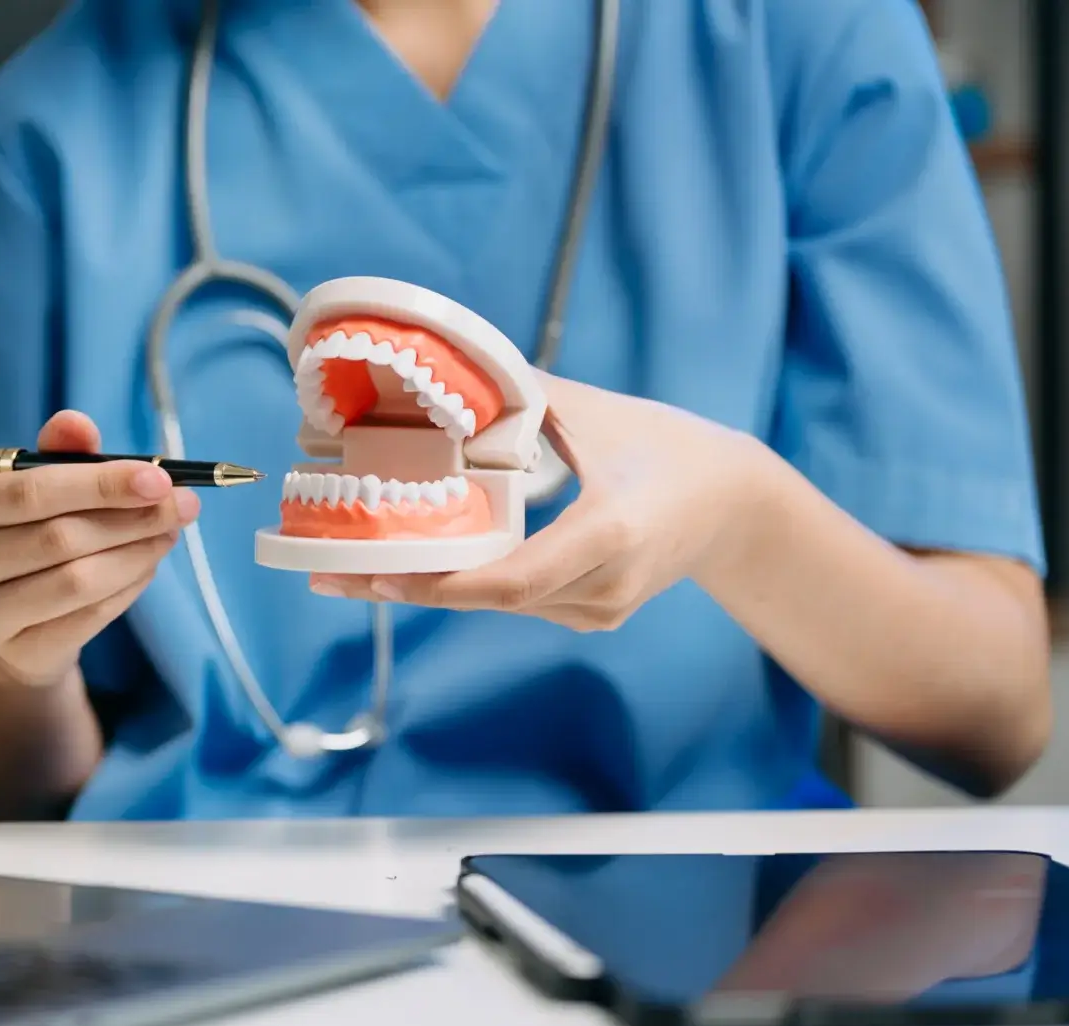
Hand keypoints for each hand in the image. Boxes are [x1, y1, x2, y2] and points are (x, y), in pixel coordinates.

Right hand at [0, 411, 197, 686]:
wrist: (11, 627)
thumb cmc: (26, 536)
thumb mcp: (37, 486)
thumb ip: (60, 453)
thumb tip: (78, 423)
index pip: (28, 492)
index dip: (99, 484)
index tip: (158, 478)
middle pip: (57, 538)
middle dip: (130, 518)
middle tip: (180, 506)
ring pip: (78, 580)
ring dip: (136, 553)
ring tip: (168, 533)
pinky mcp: (16, 652)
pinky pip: (89, 617)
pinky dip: (129, 587)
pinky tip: (147, 565)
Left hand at [311, 374, 771, 631]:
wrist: (738, 507)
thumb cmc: (671, 449)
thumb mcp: (601, 412)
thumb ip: (524, 393)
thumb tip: (447, 365)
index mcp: (610, 532)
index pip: (513, 577)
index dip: (442, 582)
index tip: (379, 573)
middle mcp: (605, 585)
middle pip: (492, 597)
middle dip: (410, 585)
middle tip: (330, 570)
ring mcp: (600, 610)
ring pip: (500, 603)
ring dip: (433, 585)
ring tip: (352, 566)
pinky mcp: (594, 617)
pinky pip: (519, 602)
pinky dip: (470, 583)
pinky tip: (416, 566)